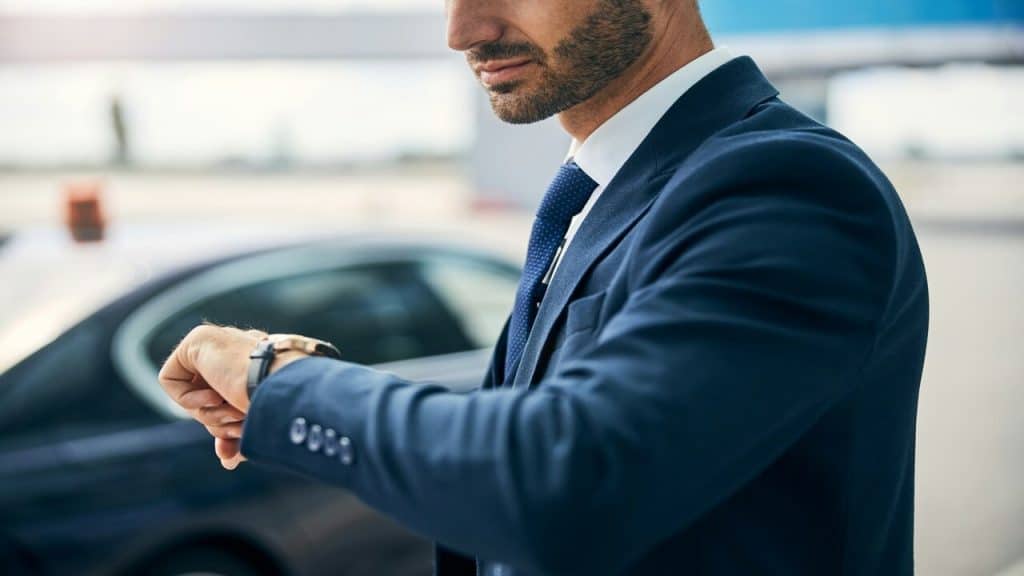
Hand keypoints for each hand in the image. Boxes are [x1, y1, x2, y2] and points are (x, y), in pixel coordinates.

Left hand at [159, 324, 310, 469]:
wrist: (282, 388)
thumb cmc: (279, 409)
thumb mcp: (254, 426)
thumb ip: (236, 438)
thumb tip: (227, 461)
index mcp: (259, 367)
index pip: (228, 399)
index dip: (226, 426)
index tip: (236, 441)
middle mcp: (239, 351)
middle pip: (208, 400)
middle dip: (217, 422)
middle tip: (237, 424)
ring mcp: (220, 342)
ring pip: (192, 393)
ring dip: (210, 413)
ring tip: (232, 409)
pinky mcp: (198, 339)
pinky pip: (171, 379)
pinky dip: (187, 399)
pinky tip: (214, 395)